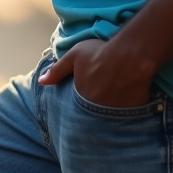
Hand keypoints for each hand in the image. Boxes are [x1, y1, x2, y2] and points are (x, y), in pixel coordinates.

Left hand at [37, 37, 156, 107]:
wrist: (132, 55)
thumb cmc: (100, 53)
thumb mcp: (74, 56)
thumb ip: (57, 70)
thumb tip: (40, 81)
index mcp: (82, 98)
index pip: (75, 109)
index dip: (79, 104)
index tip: (84, 97)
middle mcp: (97, 111)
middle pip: (92, 116)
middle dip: (92, 112)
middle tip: (97, 101)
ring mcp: (115, 114)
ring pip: (107, 118)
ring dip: (107, 113)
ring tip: (111, 103)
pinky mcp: (131, 113)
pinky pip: (124, 118)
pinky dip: (123, 114)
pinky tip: (125, 104)